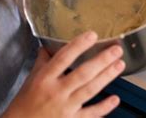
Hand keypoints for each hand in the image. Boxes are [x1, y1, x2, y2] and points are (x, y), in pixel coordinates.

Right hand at [3, 32, 124, 117]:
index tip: (93, 35)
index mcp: (44, 78)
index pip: (63, 58)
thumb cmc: (25, 102)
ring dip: (107, 77)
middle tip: (116, 50)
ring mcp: (65, 108)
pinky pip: (90, 114)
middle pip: (82, 74)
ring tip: (120, 64)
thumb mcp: (31, 78)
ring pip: (89, 90)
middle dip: (101, 61)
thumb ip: (43, 61)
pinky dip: (103, 107)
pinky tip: (115, 98)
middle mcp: (56, 92)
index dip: (78, 46)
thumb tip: (49, 44)